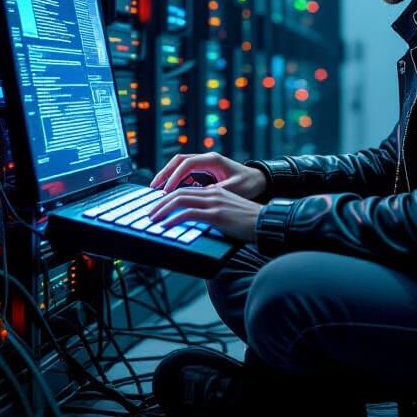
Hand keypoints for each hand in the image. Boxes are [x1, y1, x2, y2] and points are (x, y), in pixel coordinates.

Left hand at [148, 186, 262, 243]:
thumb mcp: (228, 213)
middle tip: (150, 213)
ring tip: (153, 219)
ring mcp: (214, 203)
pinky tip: (166, 226)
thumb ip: (213, 213)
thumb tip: (198, 223)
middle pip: (179, 192)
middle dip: (161, 202)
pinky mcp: (216, 214)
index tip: (159, 206)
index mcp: (215, 191)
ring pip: (180, 200)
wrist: (266, 222)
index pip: (186, 190)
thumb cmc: (249, 222)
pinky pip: (188, 213)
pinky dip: (173, 219)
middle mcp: (213, 193)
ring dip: (163, 209)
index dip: (170, 197)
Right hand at [150, 152, 265, 198]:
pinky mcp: (204, 170)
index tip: (167, 190)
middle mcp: (206, 158)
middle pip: (179, 161)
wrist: (258, 180)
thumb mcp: (234, 189)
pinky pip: (185, 172)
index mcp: (212, 160)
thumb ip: (216, 191)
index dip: (174, 176)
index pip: (187, 164)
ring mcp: (204, 163)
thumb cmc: (249, 183)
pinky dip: (176, 180)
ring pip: (180, 165)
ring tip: (157, 189)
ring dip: (168, 176)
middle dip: (165, 173)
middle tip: (153, 187)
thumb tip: (198, 196)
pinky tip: (170, 191)